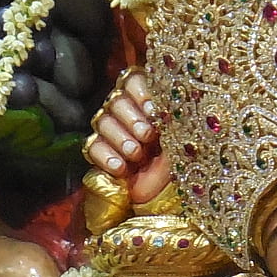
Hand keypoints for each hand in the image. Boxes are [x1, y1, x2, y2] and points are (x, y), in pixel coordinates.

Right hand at [84, 69, 171, 204]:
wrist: (171, 194)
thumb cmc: (182, 161)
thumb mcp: (184, 136)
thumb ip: (172, 116)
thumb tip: (165, 100)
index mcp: (150, 101)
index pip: (133, 81)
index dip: (140, 93)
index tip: (154, 111)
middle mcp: (129, 113)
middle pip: (116, 100)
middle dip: (132, 118)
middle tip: (147, 135)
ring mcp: (114, 132)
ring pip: (102, 121)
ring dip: (120, 137)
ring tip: (136, 154)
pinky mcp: (103, 154)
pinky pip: (92, 147)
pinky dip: (106, 156)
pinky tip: (121, 168)